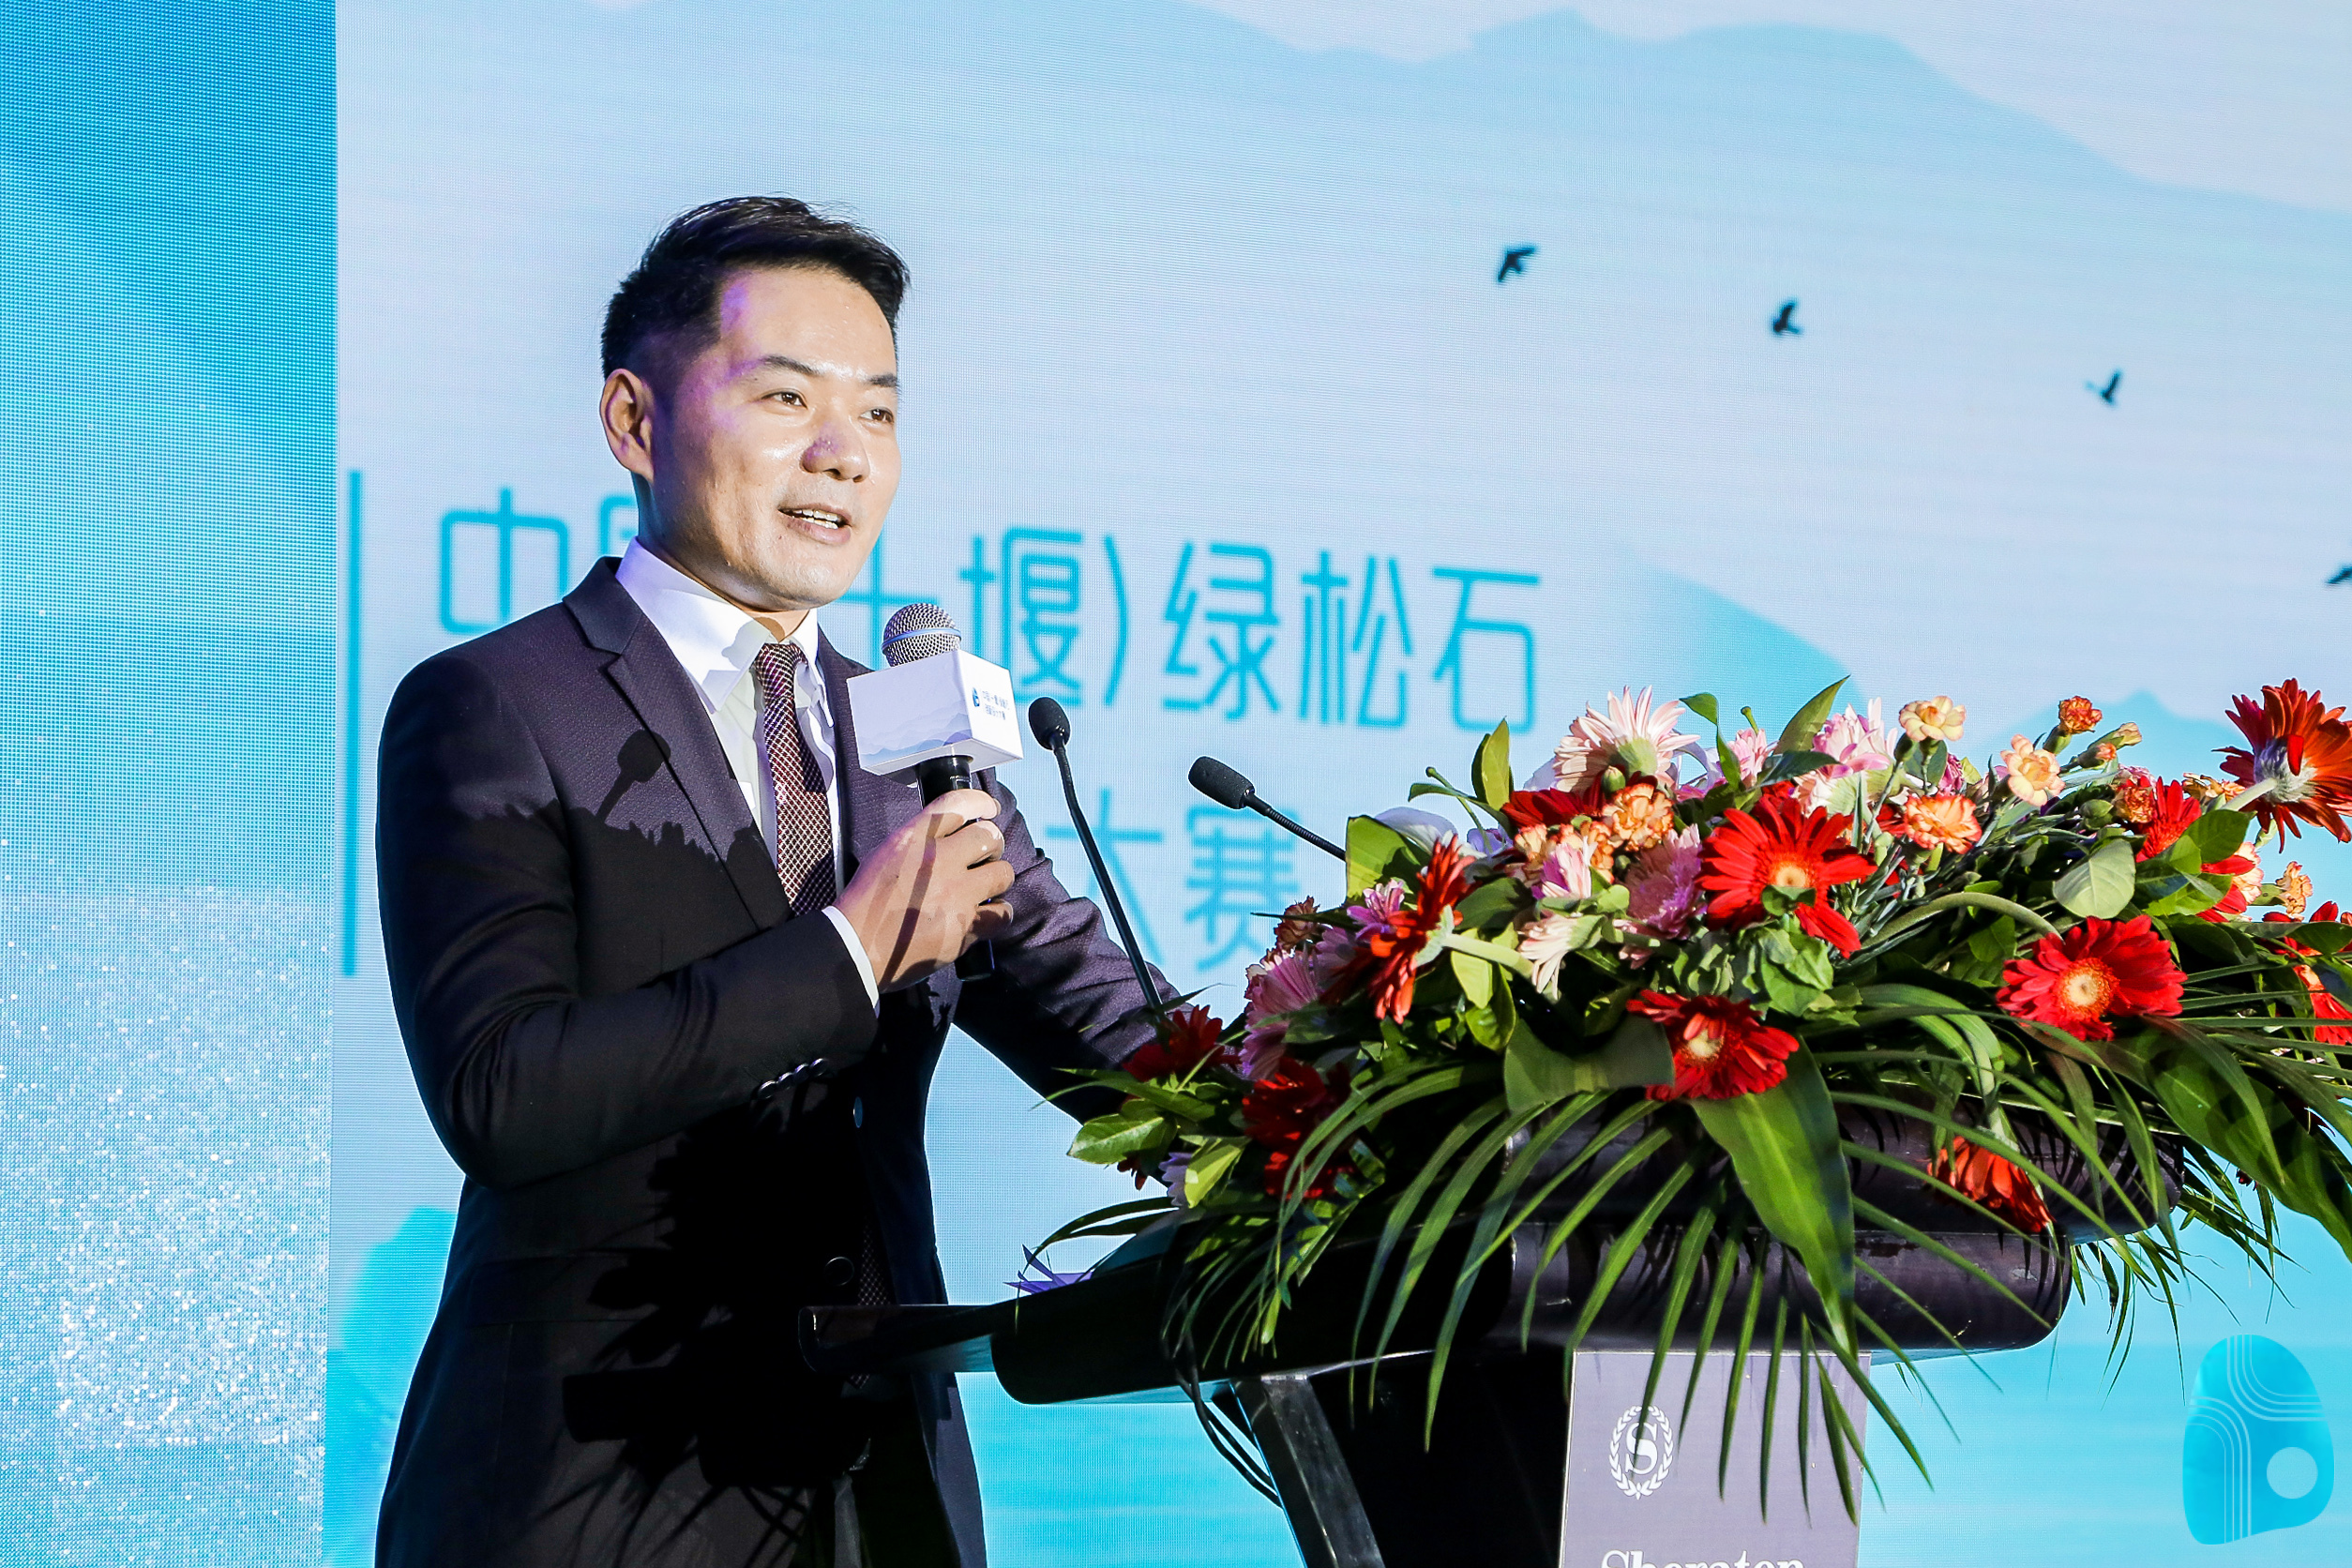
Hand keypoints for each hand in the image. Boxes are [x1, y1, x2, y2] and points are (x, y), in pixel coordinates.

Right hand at [832, 788, 1014, 990]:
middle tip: (984, 858)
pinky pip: (1003, 912)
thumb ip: (919, 841)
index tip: (989, 809)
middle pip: (989, 836)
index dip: (981, 802)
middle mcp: (939, 860)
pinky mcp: (965, 926)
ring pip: (1003, 873)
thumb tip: (952, 836)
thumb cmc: (867, 904)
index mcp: (914, 840)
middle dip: (991, 845)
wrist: (857, 948)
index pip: (959, 803)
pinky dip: (998, 914)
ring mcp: (956, 894)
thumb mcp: (885, 855)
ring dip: (996, 879)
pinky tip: (985, 916)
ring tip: (984, 889)